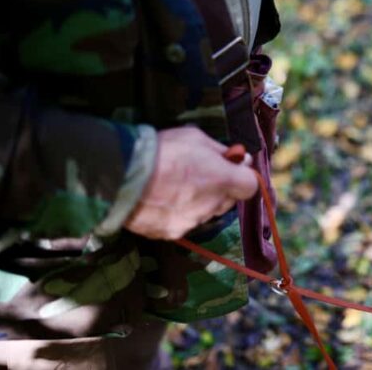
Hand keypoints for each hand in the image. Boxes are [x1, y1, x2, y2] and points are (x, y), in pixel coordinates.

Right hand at [124, 127, 257, 239]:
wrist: (121, 176)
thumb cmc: (162, 150)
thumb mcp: (196, 138)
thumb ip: (221, 152)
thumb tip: (241, 159)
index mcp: (223, 180)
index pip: (250, 186)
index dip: (242, 177)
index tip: (230, 168)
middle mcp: (212, 205)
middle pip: (227, 201)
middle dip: (219, 189)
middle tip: (198, 175)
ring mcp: (192, 222)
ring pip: (204, 212)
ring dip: (197, 201)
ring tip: (172, 186)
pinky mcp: (172, 233)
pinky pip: (182, 222)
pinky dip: (176, 213)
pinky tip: (160, 199)